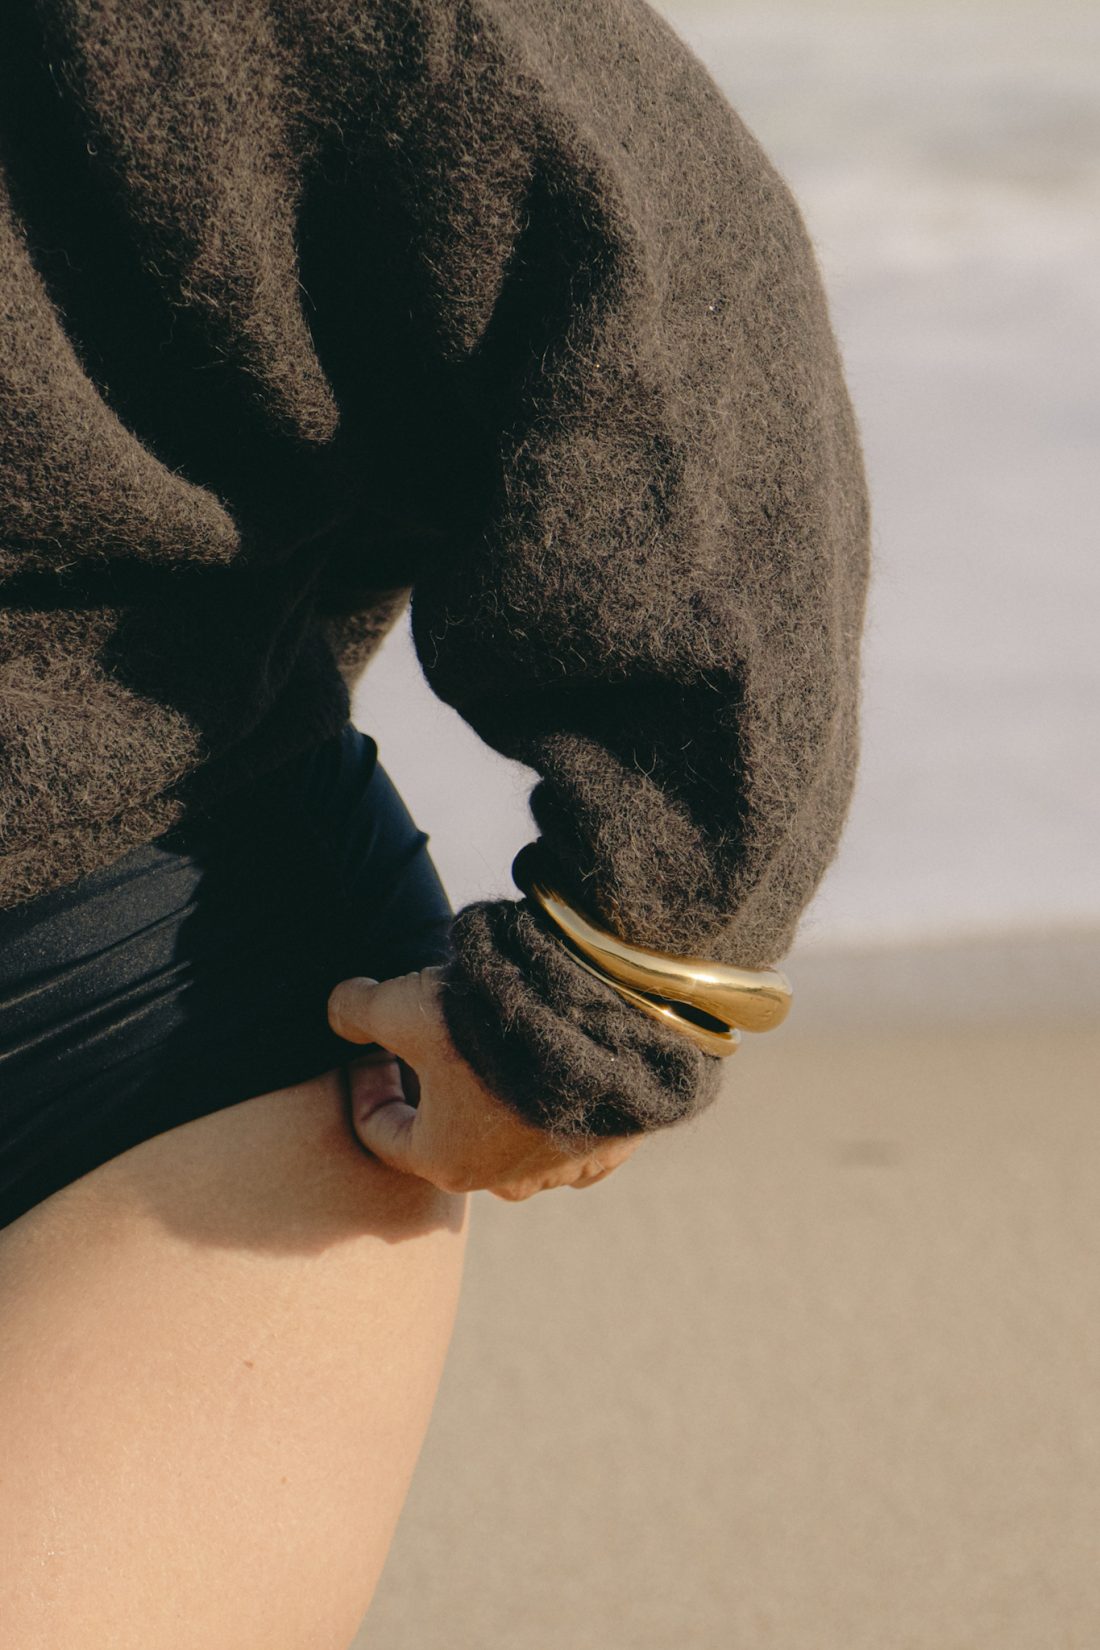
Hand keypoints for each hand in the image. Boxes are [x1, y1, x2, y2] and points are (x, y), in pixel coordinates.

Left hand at [326, 967, 643, 1199]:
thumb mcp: (401, 1004)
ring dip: (492, 1105)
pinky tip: (551, 1073)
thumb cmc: (485, 1021)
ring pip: (511, 1145)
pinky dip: (554, 1115)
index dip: (364, 1084)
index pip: (380, 1132)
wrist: (600, 1012)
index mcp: (443, 1161)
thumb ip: (356, 1011)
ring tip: (492, 1051)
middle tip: (427, 1041)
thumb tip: (339, 1013)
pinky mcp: (610, 1146)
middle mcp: (503, 1181)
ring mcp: (562, 1168)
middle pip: (447, 1140)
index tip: (368, 1047)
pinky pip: (570, 1141)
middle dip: (430, 1092)